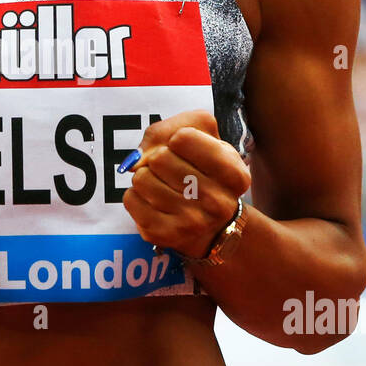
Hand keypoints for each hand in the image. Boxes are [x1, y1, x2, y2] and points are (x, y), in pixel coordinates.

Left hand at [122, 109, 250, 260]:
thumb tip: (137, 159)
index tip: (186, 149)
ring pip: (141, 178)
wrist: (211, 226)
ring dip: (147, 176)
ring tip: (165, 186)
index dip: (178, 138)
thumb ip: (170, 130)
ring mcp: (190, 223)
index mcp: (235, 175)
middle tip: (174, 171)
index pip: (182, 138)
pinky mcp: (163, 235)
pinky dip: (136, 194)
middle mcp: (218, 203)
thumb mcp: (205, 140)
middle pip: (159, 157)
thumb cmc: (205, 172)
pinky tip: (154, 201)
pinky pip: (130, 198)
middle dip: (160, 158)